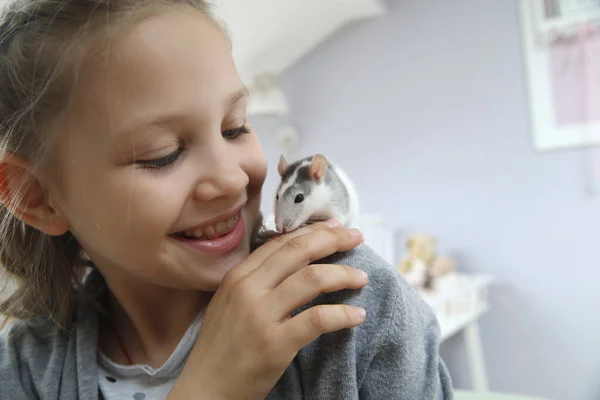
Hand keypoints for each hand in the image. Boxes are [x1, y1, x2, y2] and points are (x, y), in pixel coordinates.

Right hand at [168, 220, 366, 399]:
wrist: (206, 388)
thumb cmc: (221, 346)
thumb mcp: (230, 302)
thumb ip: (257, 279)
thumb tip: (294, 259)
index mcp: (238, 276)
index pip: (281, 242)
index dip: (312, 231)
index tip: (335, 228)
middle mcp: (248, 289)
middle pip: (299, 251)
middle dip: (332, 240)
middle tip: (356, 237)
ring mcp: (261, 315)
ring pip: (312, 278)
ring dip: (343, 274)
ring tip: (361, 277)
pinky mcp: (275, 343)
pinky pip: (318, 318)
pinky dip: (343, 314)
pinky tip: (358, 315)